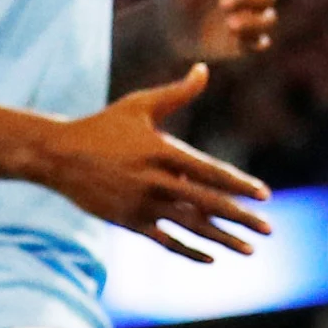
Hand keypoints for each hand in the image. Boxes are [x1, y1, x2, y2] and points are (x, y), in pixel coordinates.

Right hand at [26, 66, 273, 261]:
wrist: (57, 154)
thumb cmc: (103, 126)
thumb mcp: (140, 105)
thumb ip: (177, 92)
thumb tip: (204, 69)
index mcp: (162, 151)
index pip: (210, 171)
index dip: (239, 184)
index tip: (265, 195)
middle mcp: (155, 180)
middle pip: (207, 203)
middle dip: (241, 218)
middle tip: (269, 229)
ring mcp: (141, 204)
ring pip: (190, 226)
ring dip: (222, 240)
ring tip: (250, 250)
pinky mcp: (128, 221)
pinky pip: (165, 241)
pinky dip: (189, 251)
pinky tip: (212, 258)